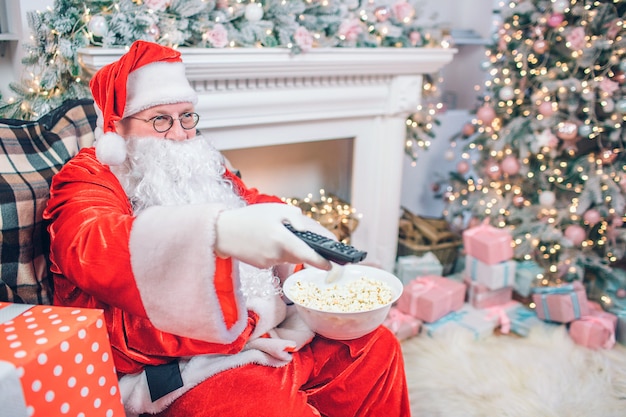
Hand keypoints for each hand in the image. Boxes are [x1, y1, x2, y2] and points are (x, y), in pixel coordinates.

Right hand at [215, 203, 331, 269]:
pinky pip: (276, 259)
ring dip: (289, 249)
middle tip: (308, 242)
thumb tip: (307, 230)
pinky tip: (266, 241)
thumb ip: (295, 218)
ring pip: (288, 257)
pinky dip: (277, 251)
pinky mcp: (261, 266)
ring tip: (276, 234)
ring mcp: (268, 262)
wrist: (222, 232)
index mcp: (281, 238)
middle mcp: (276, 253)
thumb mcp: (275, 209)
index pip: (306, 254)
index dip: (321, 261)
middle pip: (299, 256)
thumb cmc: (250, 218)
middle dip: (306, 251)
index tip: (331, 265)